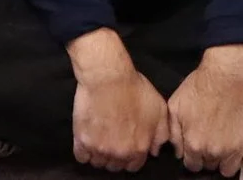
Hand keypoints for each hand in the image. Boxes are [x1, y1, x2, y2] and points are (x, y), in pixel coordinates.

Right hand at [69, 30, 168, 172]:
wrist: (108, 77)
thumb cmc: (135, 89)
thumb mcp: (159, 108)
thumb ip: (161, 133)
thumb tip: (155, 151)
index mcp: (139, 148)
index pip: (134, 166)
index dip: (131, 157)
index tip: (126, 146)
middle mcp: (120, 153)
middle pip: (115, 166)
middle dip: (115, 157)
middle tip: (112, 141)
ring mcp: (100, 149)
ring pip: (98, 162)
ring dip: (99, 154)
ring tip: (99, 139)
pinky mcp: (82, 141)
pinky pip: (81, 157)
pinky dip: (83, 152)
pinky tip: (87, 141)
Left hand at [166, 45, 242, 175]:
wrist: (227, 72)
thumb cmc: (200, 86)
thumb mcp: (175, 105)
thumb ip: (173, 132)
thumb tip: (177, 152)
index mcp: (193, 144)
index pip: (191, 164)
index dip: (194, 156)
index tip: (197, 147)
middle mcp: (213, 151)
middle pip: (209, 166)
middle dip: (208, 157)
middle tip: (212, 141)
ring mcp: (234, 149)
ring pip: (228, 170)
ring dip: (225, 161)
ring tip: (226, 148)